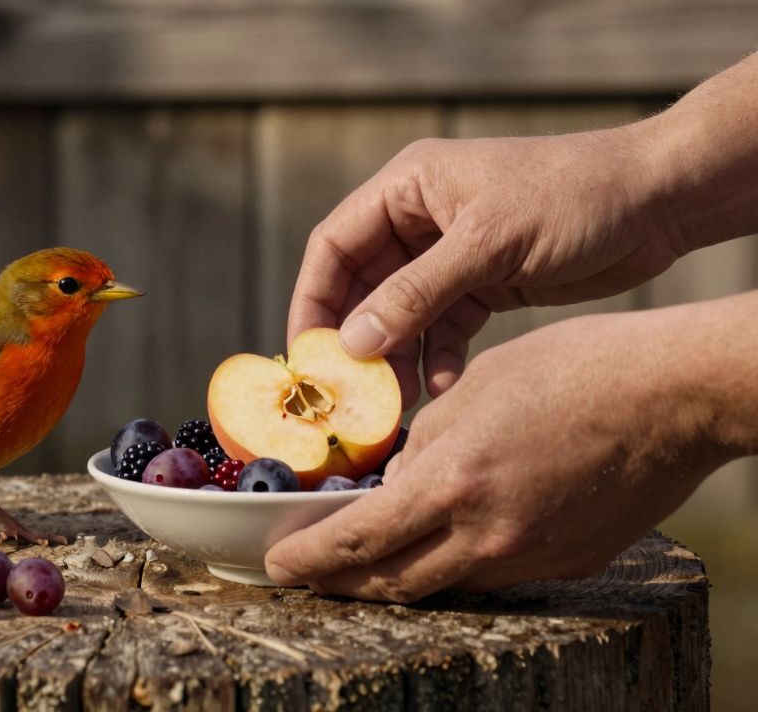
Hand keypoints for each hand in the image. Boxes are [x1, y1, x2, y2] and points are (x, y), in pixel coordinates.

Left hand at [264, 307, 743, 601]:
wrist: (673, 394)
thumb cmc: (573, 370)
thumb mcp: (473, 392)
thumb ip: (423, 445)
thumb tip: (396, 480)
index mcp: (453, 484)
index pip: (358, 542)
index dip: (309, 558)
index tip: (279, 562)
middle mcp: (488, 535)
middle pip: (392, 581)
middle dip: (341, 581)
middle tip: (309, 572)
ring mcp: (532, 556)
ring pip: (445, 580)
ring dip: (400, 571)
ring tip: (371, 553)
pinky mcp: (569, 561)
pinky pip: (497, 572)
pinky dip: (460, 558)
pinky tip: (452, 534)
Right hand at [289, 126, 683, 405]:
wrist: (661, 201)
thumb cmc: (575, 197)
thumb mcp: (487, 246)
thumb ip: (416, 294)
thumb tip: (353, 343)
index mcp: (408, 187)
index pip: (334, 246)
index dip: (313, 300)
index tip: (306, 355)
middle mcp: (421, 218)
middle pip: (362, 285)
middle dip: (355, 339)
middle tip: (349, 391)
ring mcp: (452, 253)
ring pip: (401, 313)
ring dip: (398, 356)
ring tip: (398, 401)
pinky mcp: (485, 282)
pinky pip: (445, 327)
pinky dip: (442, 358)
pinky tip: (447, 387)